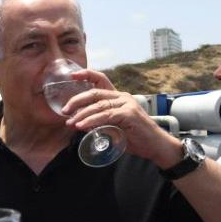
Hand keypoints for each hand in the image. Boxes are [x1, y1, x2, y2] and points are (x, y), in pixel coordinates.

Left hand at [62, 68, 179, 162]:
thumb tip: (78, 123)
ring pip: (98, 105)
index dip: (86, 74)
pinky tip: (81, 125)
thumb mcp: (113, 127)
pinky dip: (91, 121)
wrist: (156, 146)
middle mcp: (122, 97)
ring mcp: (127, 104)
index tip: (72, 75)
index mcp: (118, 97)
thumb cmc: (135, 138)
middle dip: (76, 100)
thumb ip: (98, 123)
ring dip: (81, 114)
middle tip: (64, 111)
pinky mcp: (129, 114)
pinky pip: (105, 116)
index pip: (101, 79)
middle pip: (94, 93)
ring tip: (70, 122)